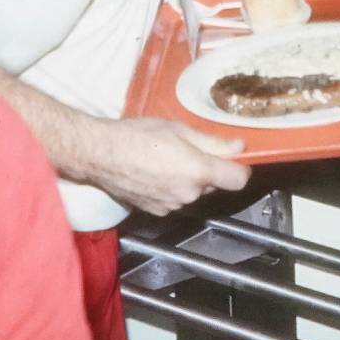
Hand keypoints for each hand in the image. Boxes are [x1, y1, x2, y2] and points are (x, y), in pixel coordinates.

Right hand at [87, 117, 250, 216]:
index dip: (238, 167)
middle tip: (187, 149)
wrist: (101, 154)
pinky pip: (175, 199)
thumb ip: (212, 141)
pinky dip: (170, 188)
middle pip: (213, 184)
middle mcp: (188, 194)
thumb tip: (237, 146)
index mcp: (198, 171)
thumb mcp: (178, 129)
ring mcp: (172, 205)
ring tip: (165, 159)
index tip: (232, 158)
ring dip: (187, 179)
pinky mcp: (157, 211)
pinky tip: (154, 172)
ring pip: (193, 192)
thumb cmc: (136, 137)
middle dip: (207, 169)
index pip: (238, 179)